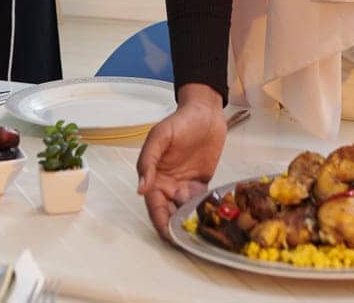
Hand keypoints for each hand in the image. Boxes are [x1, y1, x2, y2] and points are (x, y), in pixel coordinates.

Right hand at [136, 84, 226, 239]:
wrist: (205, 112)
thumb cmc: (180, 121)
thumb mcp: (160, 136)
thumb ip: (148, 161)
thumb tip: (140, 190)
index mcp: (154, 177)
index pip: (155, 207)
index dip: (161, 223)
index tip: (170, 237)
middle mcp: (168, 185)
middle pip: (170, 214)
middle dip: (177, 229)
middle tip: (190, 242)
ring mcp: (185, 186)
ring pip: (186, 212)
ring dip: (192, 224)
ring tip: (203, 235)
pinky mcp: (202, 184)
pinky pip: (201, 203)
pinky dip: (205, 212)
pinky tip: (213, 220)